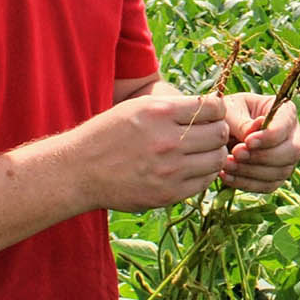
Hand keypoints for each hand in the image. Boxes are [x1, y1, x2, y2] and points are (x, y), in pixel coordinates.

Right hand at [71, 94, 232, 211]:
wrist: (79, 171)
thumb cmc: (108, 134)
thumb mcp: (137, 107)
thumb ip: (173, 106)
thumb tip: (211, 107)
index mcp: (160, 112)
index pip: (213, 107)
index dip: (216, 109)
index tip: (210, 114)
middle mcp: (168, 140)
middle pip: (219, 133)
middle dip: (218, 130)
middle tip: (208, 133)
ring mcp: (170, 170)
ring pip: (217, 159)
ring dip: (214, 153)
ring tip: (201, 152)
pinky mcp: (168, 193)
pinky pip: (204, 181)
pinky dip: (204, 174)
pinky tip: (192, 168)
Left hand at [218, 93, 299, 192]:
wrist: (223, 128)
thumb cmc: (230, 112)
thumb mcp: (232, 110)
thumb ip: (242, 123)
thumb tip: (250, 136)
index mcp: (286, 112)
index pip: (286, 127)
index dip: (268, 137)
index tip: (247, 142)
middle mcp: (293, 136)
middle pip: (291, 153)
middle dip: (262, 157)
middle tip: (236, 153)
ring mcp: (287, 159)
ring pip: (280, 172)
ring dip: (251, 172)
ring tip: (226, 164)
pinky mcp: (276, 176)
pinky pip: (267, 186)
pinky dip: (246, 183)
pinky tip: (226, 176)